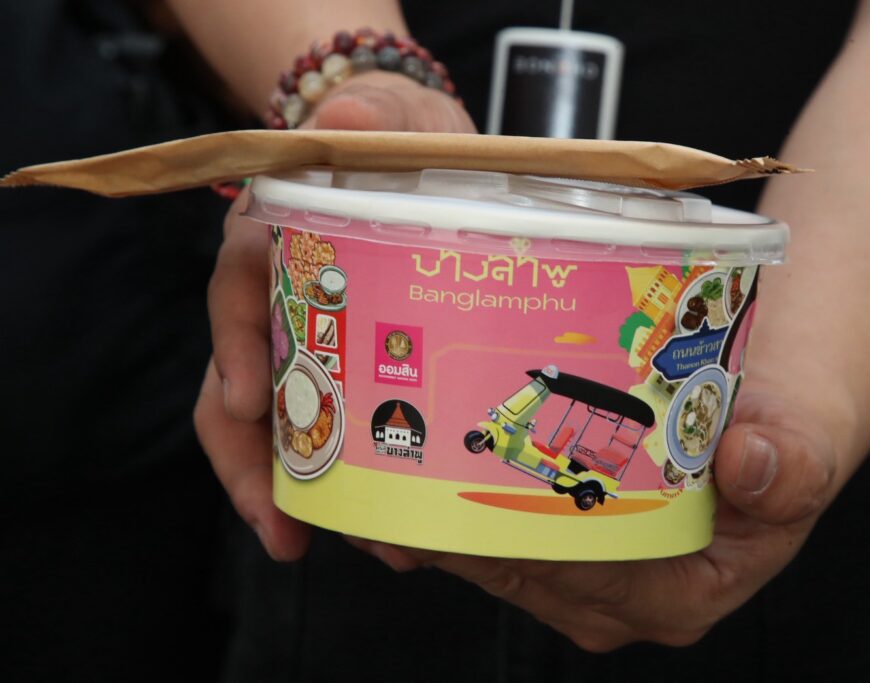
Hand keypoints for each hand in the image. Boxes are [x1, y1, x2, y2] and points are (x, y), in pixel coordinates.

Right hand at [193, 72, 475, 559]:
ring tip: (350, 545)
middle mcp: (279, 298)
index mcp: (273, 237)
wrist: (421, 153)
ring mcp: (312, 338)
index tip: (246, 399)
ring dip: (307, 495)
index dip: (235, 346)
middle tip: (284, 527)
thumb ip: (367, 119)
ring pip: (284, 428)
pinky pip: (335, 431)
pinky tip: (386, 523)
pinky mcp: (351, 366)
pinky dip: (353, 479)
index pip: (235, 290)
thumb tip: (341, 124)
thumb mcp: (385, 116)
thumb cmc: (393, 134)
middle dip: (256, 466)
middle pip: (241, 389)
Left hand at [345, 380, 839, 651]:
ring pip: (500, 558)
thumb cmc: (786, 430)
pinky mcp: (569, 544)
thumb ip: (793, 460)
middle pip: (523, 570)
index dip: (508, 544)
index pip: (577, 577)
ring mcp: (591, 575)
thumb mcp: (805, 439)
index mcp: (680, 594)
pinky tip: (403, 483)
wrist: (771, 408)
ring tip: (375, 482)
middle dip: (452, 533)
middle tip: (385, 487)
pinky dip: (453, 512)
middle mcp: (625, 598)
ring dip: (441, 523)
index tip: (446, 504)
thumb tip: (754, 460)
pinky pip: (499, 537)